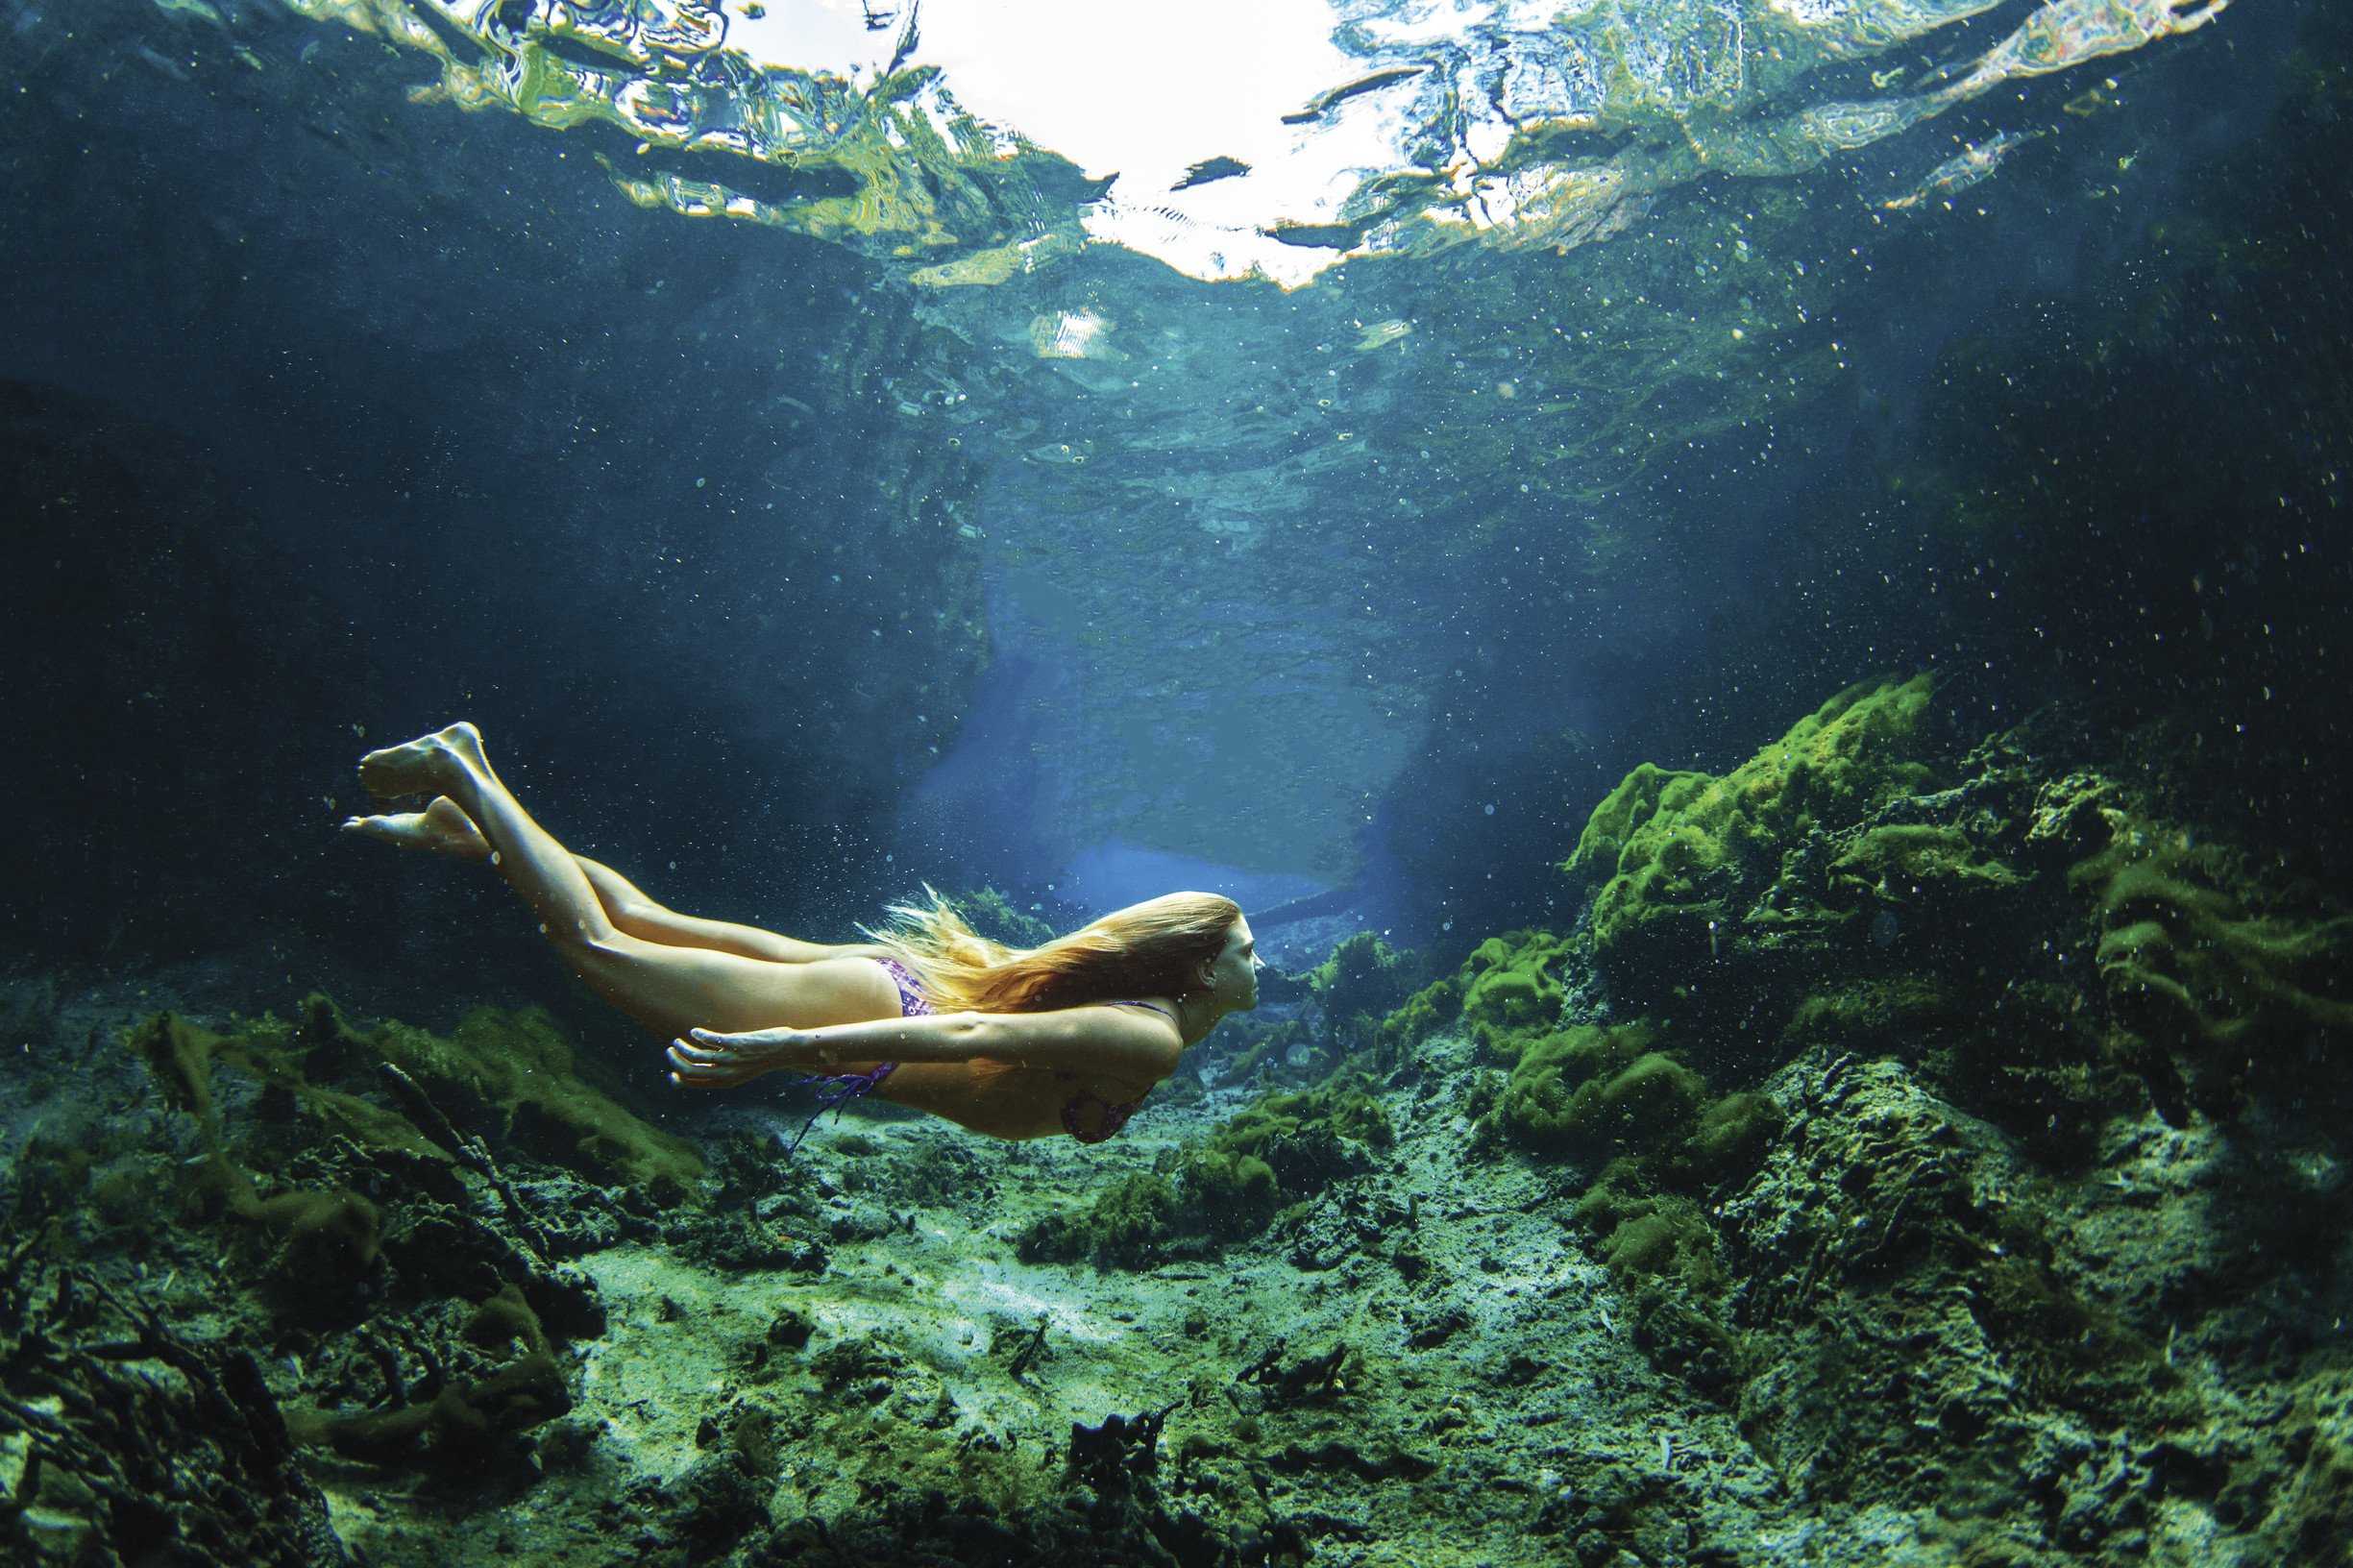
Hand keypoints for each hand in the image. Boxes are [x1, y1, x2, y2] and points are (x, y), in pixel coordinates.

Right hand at [666, 1026, 827, 1088]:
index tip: (672, 1074)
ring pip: (697, 1055)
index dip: (680, 1080)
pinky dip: (699, 1035)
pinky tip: (695, 1031)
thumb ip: (727, 1069)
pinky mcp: (735, 1043)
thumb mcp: (743, 1070)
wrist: (788, 1050)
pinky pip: (710, 1040)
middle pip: (691, 1071)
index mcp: (728, 1081)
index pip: (696, 1084)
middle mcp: (727, 1072)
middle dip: (676, 1062)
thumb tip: (711, 1063)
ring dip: (683, 1048)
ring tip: (678, 1041)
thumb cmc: (766, 1058)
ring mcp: (731, 1058)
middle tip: (671, 1051)